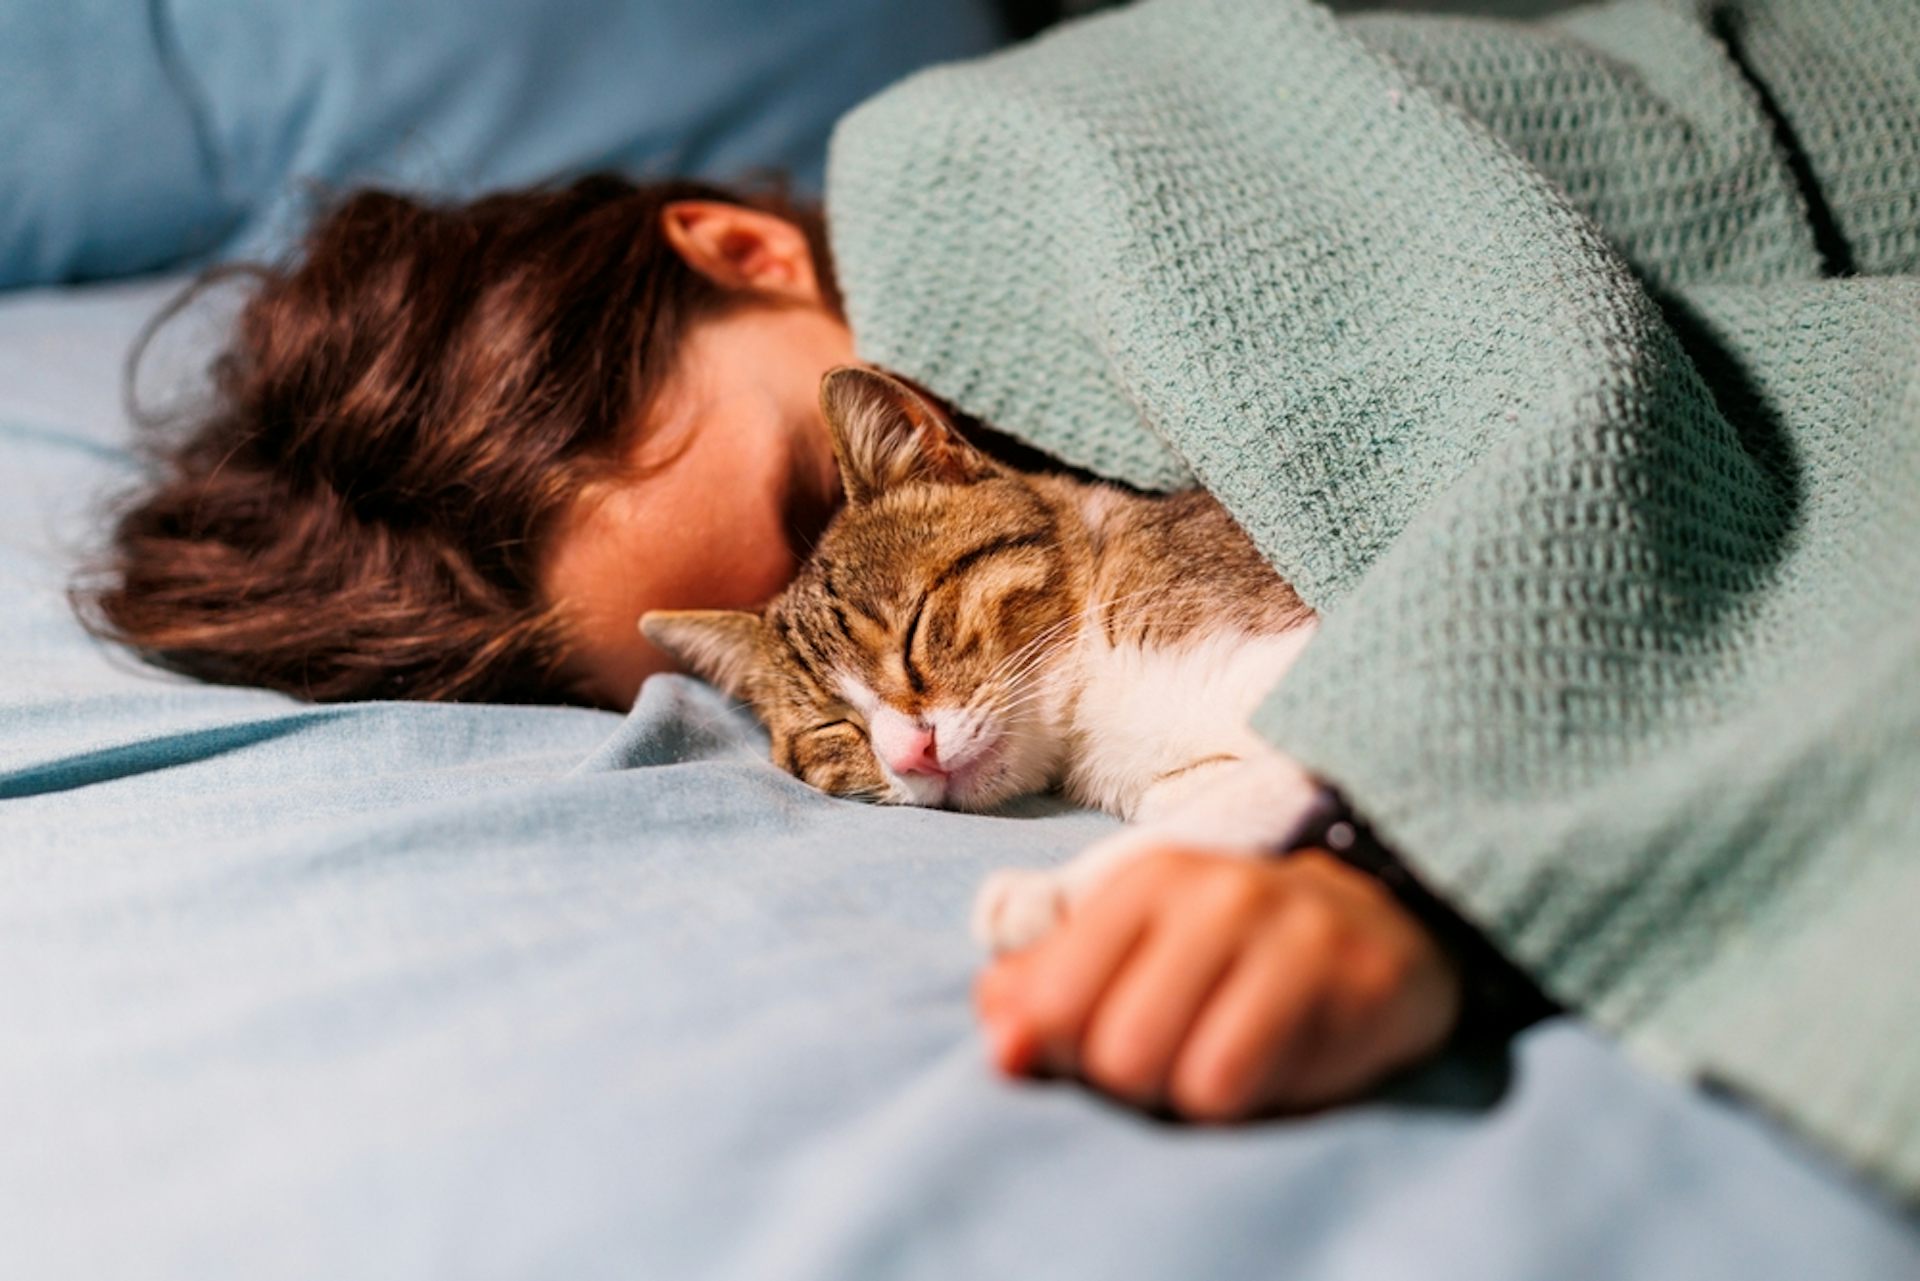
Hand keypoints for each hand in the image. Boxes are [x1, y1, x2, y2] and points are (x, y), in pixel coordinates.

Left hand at [973, 847, 1461, 1119]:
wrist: (1373, 921)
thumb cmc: (1221, 950)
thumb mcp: (1126, 949)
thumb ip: (1043, 990)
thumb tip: (1001, 1044)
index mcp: (1146, 883)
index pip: (1053, 1006)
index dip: (1060, 1057)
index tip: (1092, 1053)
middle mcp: (1221, 895)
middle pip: (1123, 1057)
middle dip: (1136, 1087)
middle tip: (1171, 1065)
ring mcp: (1297, 936)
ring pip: (1200, 1086)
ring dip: (1201, 1104)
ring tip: (1225, 1067)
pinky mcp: (1362, 985)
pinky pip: (1275, 1095)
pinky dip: (1263, 1105)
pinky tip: (1280, 1067)